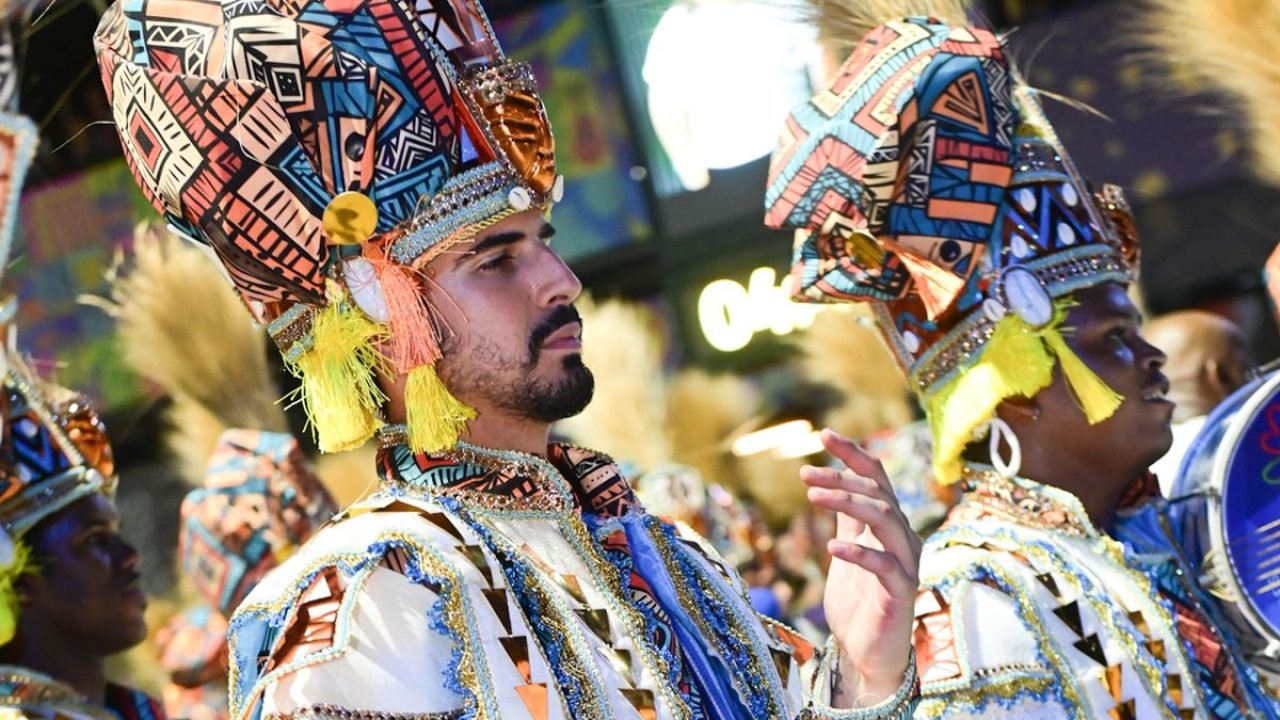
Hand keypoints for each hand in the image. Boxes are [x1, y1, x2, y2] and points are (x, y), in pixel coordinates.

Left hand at [804, 429, 921, 706]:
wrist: (868, 654)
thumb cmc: (859, 603)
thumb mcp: (847, 551)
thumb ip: (847, 520)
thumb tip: (832, 482)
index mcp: (889, 525)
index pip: (877, 477)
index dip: (853, 454)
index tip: (823, 434)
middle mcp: (903, 538)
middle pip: (879, 493)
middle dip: (842, 478)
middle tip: (805, 475)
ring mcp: (905, 563)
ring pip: (885, 518)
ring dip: (848, 503)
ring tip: (813, 497)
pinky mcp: (901, 591)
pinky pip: (884, 564)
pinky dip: (858, 551)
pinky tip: (831, 547)